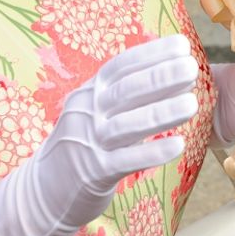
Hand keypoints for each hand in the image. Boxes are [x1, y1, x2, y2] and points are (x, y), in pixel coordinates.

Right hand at [0, 36, 198, 235]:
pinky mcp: (94, 172)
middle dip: (160, 77)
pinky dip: (153, 152)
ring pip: (128, 124)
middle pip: (127, 90)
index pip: (122, 66)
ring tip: (192, 104)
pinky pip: (127, 160)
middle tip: (192, 68)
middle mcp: (88, 112)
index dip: (152, 54)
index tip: (183, 45)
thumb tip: (167, 67)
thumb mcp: (95, 110)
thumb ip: (123, 91)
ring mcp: (90, 141)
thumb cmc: (82, 143)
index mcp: (91, 92)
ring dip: (161, 113)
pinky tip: (178, 145)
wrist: (42, 190)